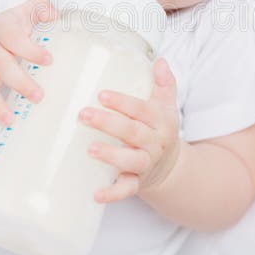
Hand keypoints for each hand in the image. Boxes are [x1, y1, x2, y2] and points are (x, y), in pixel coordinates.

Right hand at [0, 0, 56, 140]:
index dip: (30, 48)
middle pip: (0, 65)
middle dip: (18, 81)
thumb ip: (42, 8)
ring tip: (11, 120)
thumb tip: (57, 14)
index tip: (49, 60)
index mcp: (3, 31)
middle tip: (39, 96)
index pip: (14, 37)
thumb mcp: (23, 13)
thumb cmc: (6, 31)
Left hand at [79, 57, 180, 203]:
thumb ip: (165, 84)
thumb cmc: (160, 129)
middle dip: (109, 123)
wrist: (171, 166)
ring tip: (89, 149)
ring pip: (131, 160)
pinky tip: (96, 194)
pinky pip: (127, 190)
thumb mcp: (166, 106)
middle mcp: (155, 143)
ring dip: (111, 155)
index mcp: (160, 120)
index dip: (122, 103)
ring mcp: (146, 163)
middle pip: (133, 132)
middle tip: (83, 114)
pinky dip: (113, 194)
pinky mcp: (138, 182)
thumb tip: (161, 60)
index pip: (142, 109)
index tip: (101, 95)